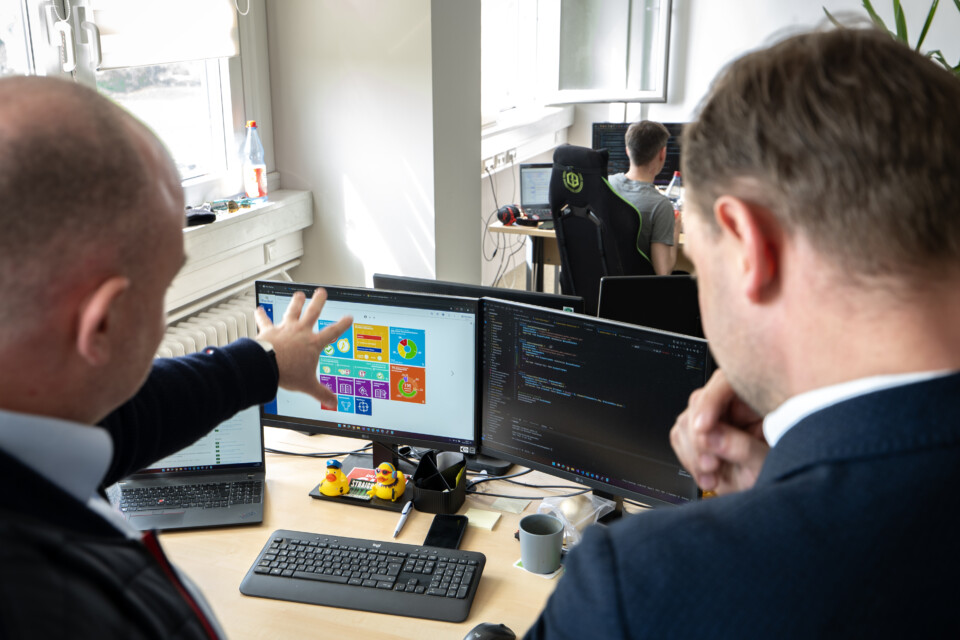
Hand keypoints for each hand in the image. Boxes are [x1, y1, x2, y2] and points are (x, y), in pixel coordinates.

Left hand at [254, 288, 351, 406]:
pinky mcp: (269, 330)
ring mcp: (285, 329)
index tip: (348, 317)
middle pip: (312, 312)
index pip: (332, 332)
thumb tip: (333, 403)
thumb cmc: (288, 373)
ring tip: (299, 294)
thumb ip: (321, 393)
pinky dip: (261, 315)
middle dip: (318, 301)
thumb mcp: (308, 385)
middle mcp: (300, 332)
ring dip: (296, 302)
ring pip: (292, 311)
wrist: (267, 366)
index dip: (342, 324)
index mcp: (313, 344)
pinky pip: (265, 321)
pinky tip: (258, 309)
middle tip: (321, 292)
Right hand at [669, 369, 767, 494]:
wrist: (778, 502)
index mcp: (761, 400)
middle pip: (701, 402)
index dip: (711, 400)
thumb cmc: (787, 476)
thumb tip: (712, 436)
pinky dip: (690, 461)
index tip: (704, 427)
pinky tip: (709, 477)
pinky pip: (681, 439)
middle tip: (710, 462)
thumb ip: (743, 448)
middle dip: (699, 435)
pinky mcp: (705, 438)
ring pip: (686, 421)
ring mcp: (720, 422)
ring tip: (713, 474)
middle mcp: (738, 407)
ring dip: (693, 452)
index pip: (727, 382)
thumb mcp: (770, 464)